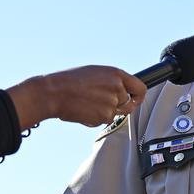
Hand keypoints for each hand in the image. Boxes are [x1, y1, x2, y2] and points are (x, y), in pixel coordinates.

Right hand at [7, 66, 147, 129]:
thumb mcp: (95, 73)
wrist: (53, 93)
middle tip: (98, 102)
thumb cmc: (69, 82)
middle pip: (127, 103)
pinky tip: (83, 109)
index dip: (139, 96)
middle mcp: (117, 87)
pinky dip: (95, 118)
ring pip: (115, 113)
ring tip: (87, 102)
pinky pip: (104, 120)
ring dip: (103, 112)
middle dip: (116, 106)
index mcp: (115, 74)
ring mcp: (112, 103)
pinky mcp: (104, 116)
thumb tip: (123, 90)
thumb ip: (112, 81)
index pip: (140, 88)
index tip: (136, 100)